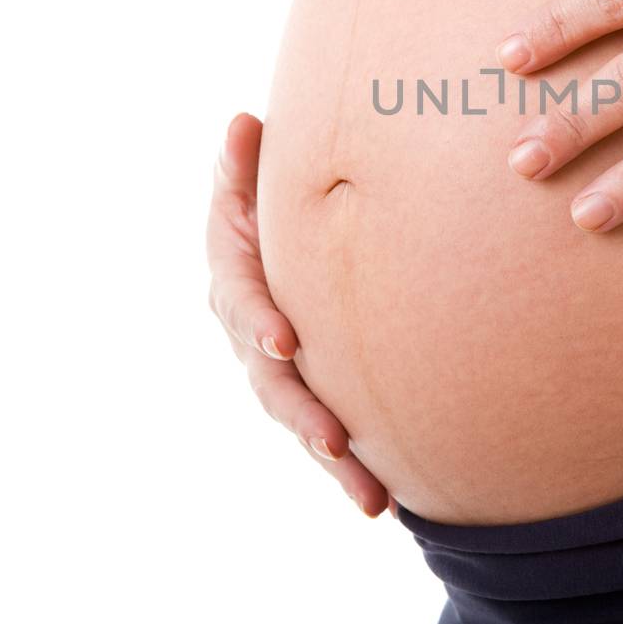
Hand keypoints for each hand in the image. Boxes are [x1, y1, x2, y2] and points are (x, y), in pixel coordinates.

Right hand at [207, 113, 391, 517]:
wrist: (280, 239)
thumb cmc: (266, 204)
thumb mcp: (248, 183)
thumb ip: (243, 163)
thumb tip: (243, 122)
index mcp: (234, 281)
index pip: (242, 303)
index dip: (258, 321)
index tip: (284, 340)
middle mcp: (253, 336)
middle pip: (272, 384)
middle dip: (303, 414)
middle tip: (334, 439)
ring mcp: (281, 373)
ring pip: (304, 423)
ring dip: (336, 463)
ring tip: (374, 498)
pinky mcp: (313, 393)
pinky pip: (329, 435)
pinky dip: (353, 470)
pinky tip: (388, 501)